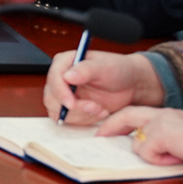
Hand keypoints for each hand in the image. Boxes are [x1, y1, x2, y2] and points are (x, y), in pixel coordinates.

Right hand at [42, 49, 162, 124]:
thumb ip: (86, 69)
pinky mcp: (72, 108)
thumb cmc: (118, 70)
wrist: (130, 85)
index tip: (71, 104)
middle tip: (94, 107)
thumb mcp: (105, 66)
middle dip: (73, 107)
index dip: (60, 93)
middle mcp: (61, 79)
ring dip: (81, 115)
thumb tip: (68, 76)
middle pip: (52, 98)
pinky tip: (100, 112)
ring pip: (59, 112)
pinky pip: (69, 120)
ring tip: (101, 109)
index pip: (53, 78)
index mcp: (64, 63)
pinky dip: (85, 120)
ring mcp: (65, 95)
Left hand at [97, 106, 182, 170]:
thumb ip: (164, 141)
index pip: (138, 113)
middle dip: (110, 126)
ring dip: (151, 155)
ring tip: (175, 156)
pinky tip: (177, 158)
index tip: (109, 131)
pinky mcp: (162, 134)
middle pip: (126, 115)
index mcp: (170, 114)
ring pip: (137, 142)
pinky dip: (159, 161)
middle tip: (99, 137)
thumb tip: (146, 151)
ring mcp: (162, 122)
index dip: (121, 122)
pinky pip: (147, 152)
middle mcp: (164, 114)